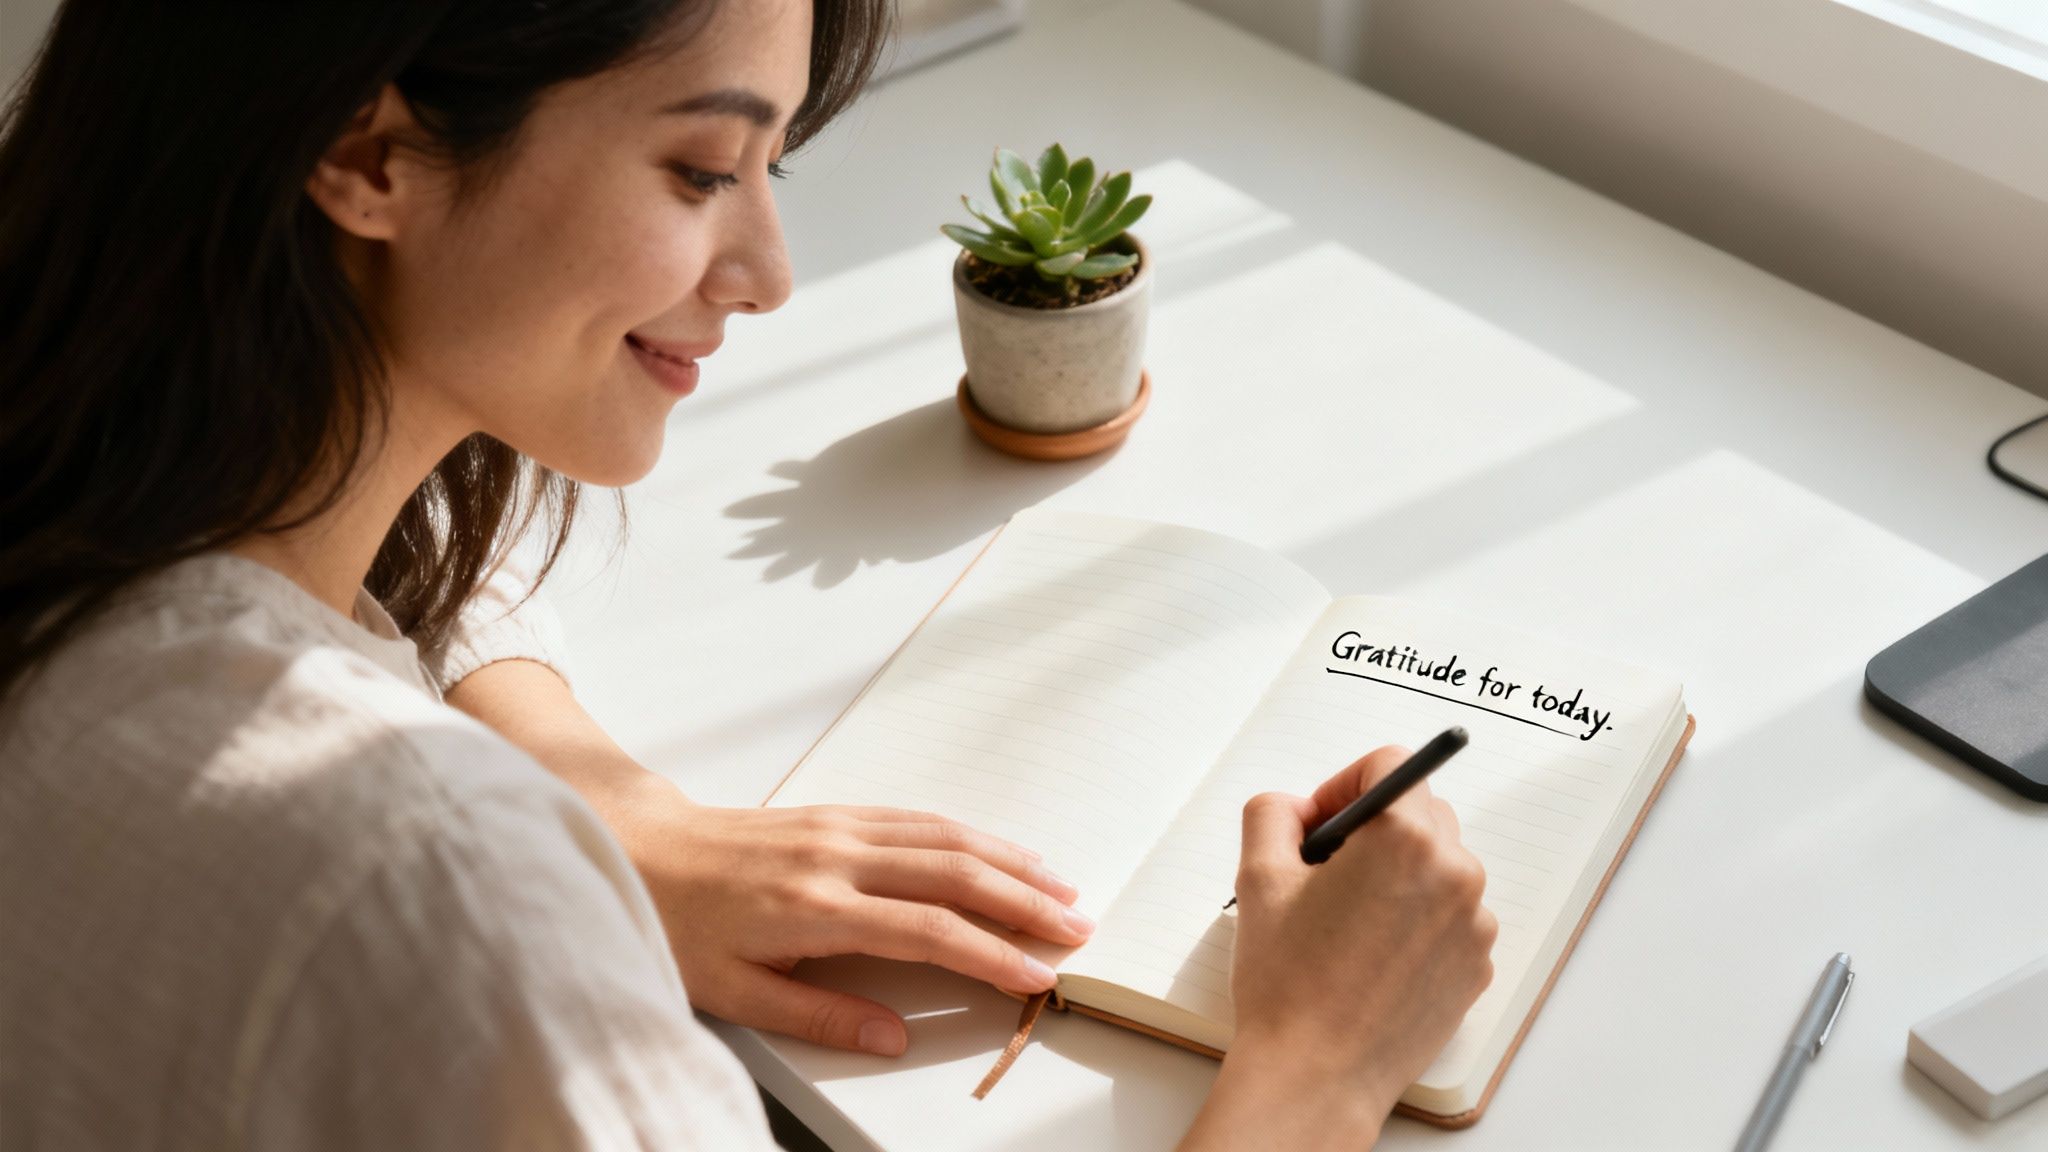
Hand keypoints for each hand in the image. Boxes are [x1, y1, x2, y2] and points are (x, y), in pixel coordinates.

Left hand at [627, 782, 1094, 1054]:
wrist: (639, 847)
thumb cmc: (677, 924)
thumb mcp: (733, 992)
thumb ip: (819, 1015)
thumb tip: (895, 1037)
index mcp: (816, 907)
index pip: (928, 930)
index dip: (990, 955)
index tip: (1036, 977)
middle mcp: (838, 857)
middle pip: (955, 871)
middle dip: (1025, 902)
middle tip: (1078, 929)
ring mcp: (840, 827)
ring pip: (946, 835)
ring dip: (1010, 861)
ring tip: (1061, 889)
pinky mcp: (836, 813)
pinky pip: (920, 818)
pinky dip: (972, 835)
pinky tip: (1001, 852)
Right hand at [1181, 746, 1497, 1150]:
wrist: (1317, 1075)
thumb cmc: (1289, 983)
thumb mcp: (1259, 879)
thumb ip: (1273, 815)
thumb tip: (1296, 809)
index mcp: (1405, 837)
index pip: (1390, 765)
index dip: (1344, 784)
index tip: (1321, 822)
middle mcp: (1455, 872)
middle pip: (1421, 812)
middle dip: (1374, 830)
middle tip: (1325, 872)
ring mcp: (1474, 923)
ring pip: (1439, 866)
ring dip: (1399, 875)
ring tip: (1348, 923)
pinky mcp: (1477, 965)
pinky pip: (1452, 917)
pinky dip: (1418, 922)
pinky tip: (1373, 956)